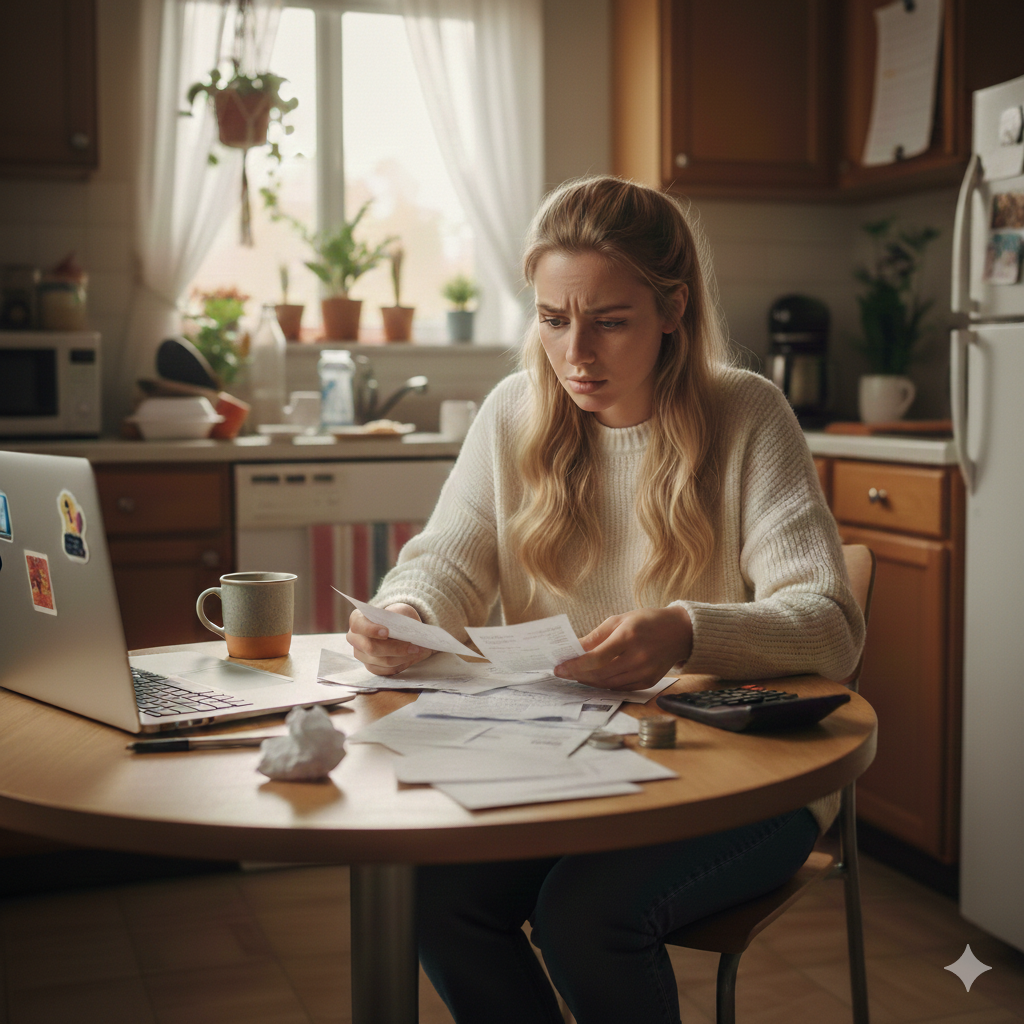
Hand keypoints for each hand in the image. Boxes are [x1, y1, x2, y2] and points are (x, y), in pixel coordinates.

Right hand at [347, 604, 432, 675]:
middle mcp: (354, 638)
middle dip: (395, 648)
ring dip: (402, 657)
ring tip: (417, 651)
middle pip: (371, 648)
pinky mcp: (370, 666)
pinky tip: (411, 657)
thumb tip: (405, 633)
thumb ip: (398, 619)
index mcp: (357, 620)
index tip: (387, 632)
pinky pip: (385, 670)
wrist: (399, 627)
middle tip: (414, 646)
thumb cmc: (397, 617)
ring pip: (382, 661)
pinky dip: (401, 664)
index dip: (371, 630)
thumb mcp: (399, 611)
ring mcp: (361, 654)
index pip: (358, 625)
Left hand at [553, 606, 692, 690]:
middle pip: (600, 674)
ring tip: (575, 675)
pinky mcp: (649, 682)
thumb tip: (573, 649)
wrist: (680, 631)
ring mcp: (646, 672)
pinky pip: (620, 688)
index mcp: (629, 636)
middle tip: (562, 672)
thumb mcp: (619, 620)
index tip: (559, 667)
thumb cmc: (646, 621)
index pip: (596, 658)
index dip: (575, 665)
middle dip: (577, 674)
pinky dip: (604, 685)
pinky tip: (593, 679)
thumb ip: (595, 636)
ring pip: (608, 684)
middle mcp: (639, 657)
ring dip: (588, 681)